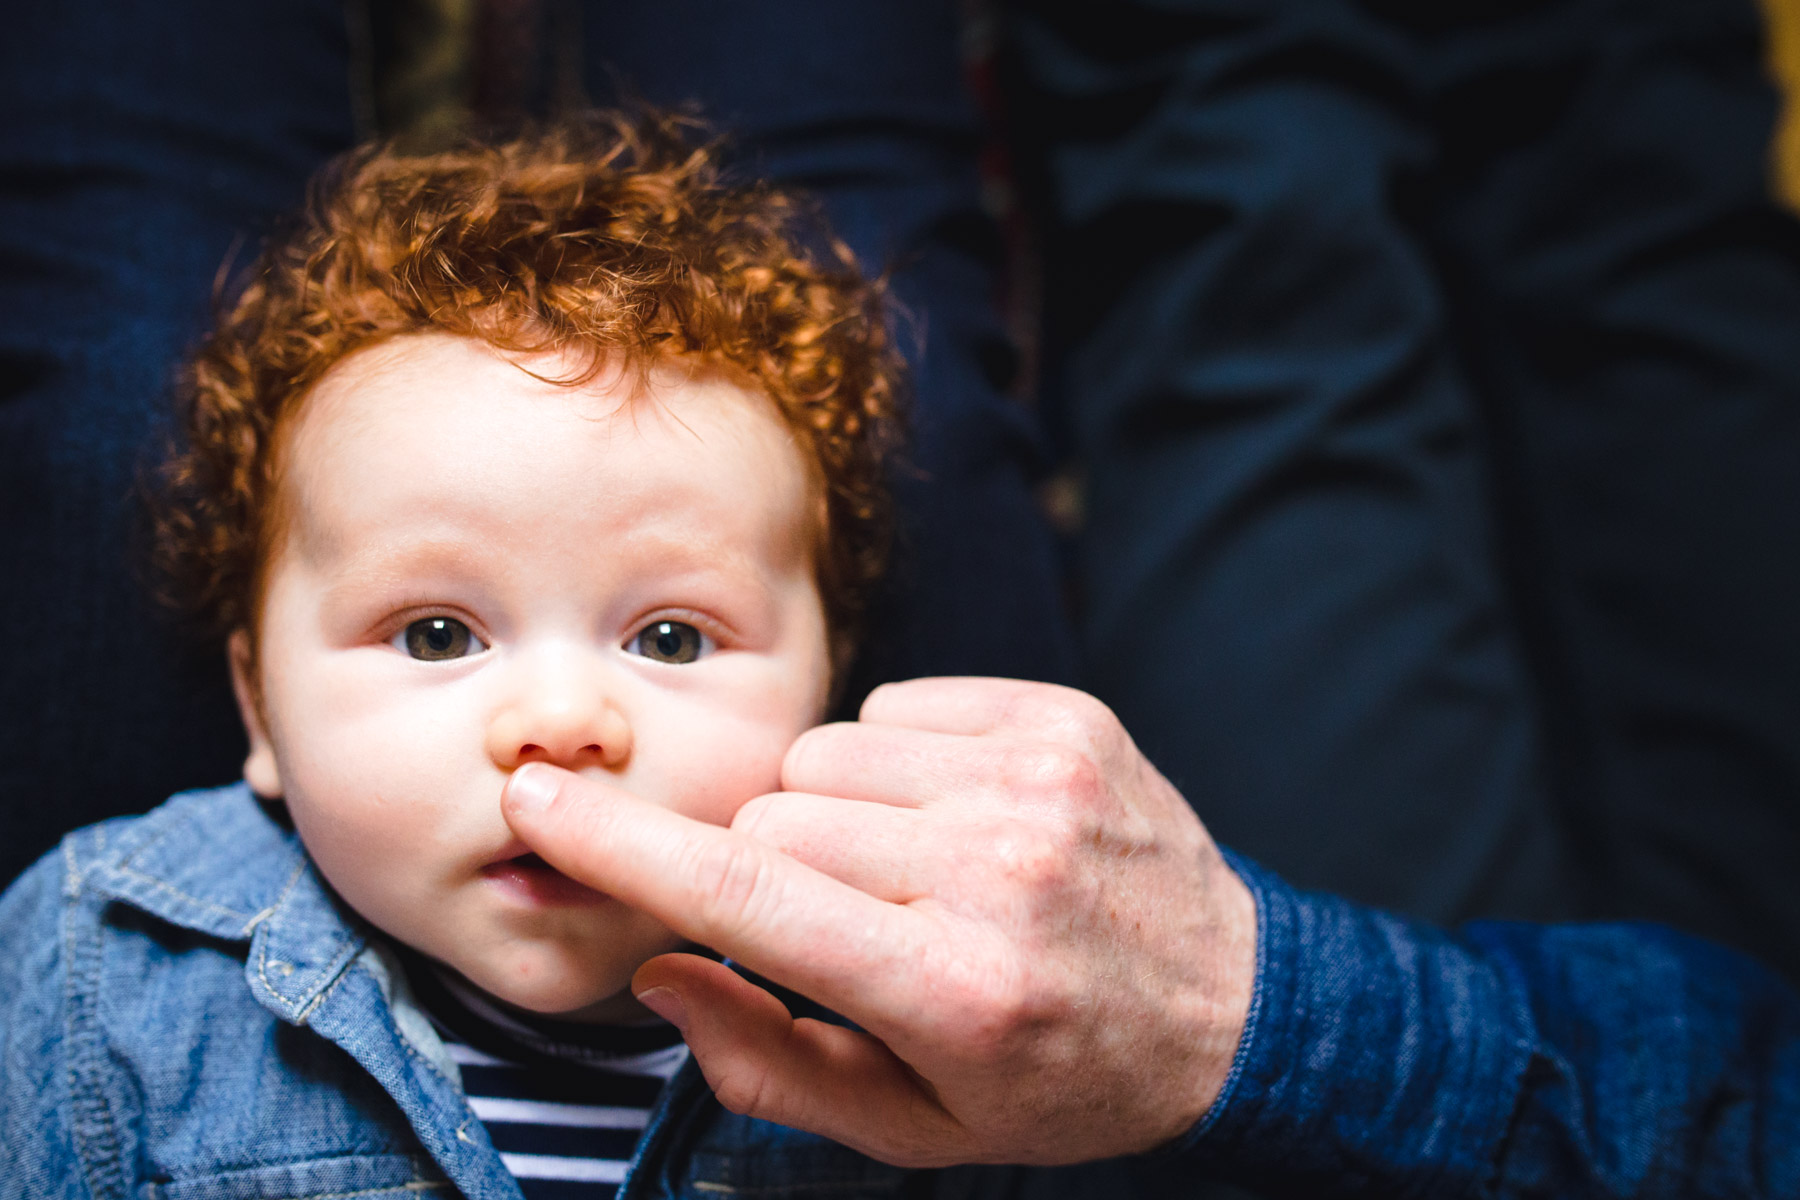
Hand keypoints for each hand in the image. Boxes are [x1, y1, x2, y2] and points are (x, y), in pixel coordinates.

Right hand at [501, 677, 1257, 1166]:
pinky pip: (900, 703)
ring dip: (835, 809)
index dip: (621, 846)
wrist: (1231, 1005)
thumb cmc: (1055, 1076)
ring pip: (827, 751)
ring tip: (914, 869)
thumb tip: (658, 969)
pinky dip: (901, 759)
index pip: (742, 893)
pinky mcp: (1064, 719)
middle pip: (773, 812)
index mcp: (948, 984)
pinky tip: (960, 817)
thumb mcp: (910, 1124)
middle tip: (845, 918)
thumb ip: (765, 1061)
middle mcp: (995, 867)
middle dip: (769, 862)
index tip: (537, 799)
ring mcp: (1037, 779)